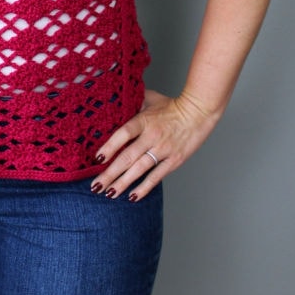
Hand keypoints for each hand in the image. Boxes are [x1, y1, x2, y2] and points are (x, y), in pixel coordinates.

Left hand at [91, 89, 218, 200]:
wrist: (198, 111)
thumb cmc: (172, 105)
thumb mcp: (150, 98)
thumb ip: (133, 102)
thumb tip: (115, 102)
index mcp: (144, 120)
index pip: (123, 134)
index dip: (110, 147)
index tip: (97, 159)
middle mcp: (152, 136)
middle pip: (128, 157)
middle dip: (110, 173)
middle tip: (96, 186)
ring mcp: (164, 149)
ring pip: (140, 169)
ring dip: (123, 183)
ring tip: (110, 193)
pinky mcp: (174, 160)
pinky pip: (157, 176)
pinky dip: (145, 187)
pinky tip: (133, 196)